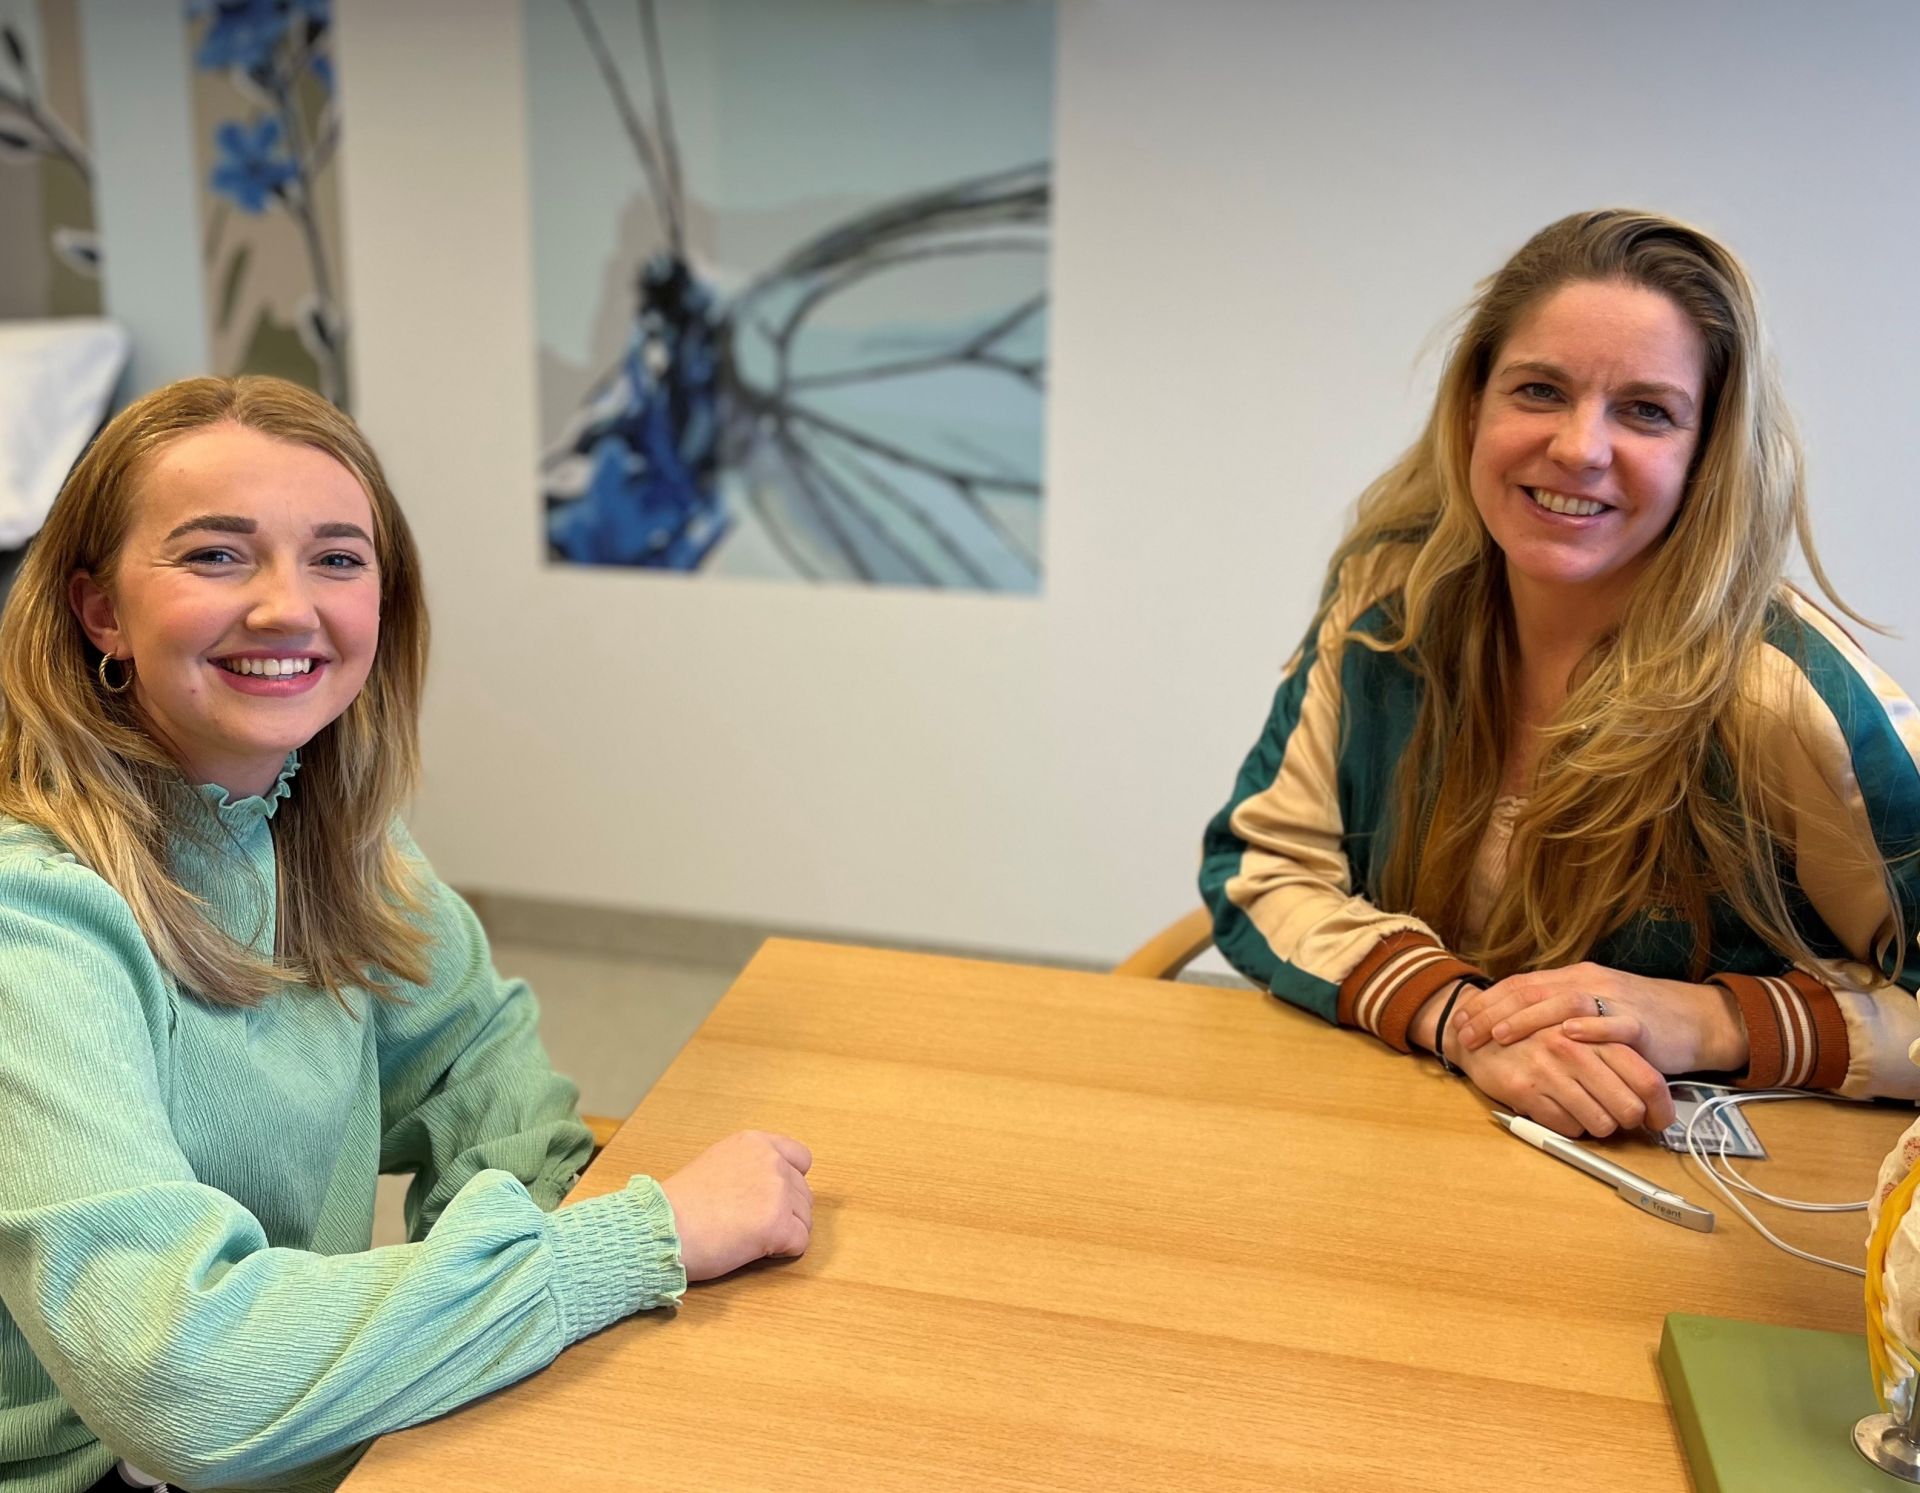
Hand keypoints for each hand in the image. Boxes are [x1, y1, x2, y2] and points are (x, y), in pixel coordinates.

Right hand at [659, 1130, 813, 1281]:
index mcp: (755, 1143)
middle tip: (751, 1225)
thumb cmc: (679, 1204)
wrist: (661, 1228)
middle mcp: (771, 1161)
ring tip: (748, 1237)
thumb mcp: (716, 1163)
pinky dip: (783, 1252)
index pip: (801, 1158)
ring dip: (784, 1232)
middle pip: (803, 1193)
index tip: (771, 1198)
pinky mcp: (778, 1224)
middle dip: (786, 1212)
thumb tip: (767, 1186)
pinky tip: (754, 1250)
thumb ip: (748, 1167)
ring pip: (804, 1219)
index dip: (790, 1182)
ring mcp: (777, 1191)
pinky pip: (800, 1243)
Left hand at [1452, 963, 1745, 1075]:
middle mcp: (1589, 982)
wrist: (1694, 1018)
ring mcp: (1615, 999)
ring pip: (1564, 1003)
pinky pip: (1612, 1023)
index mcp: (1573, 977)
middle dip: (1494, 1013)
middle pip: (1533, 992)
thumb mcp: (1591, 1007)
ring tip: (1500, 1035)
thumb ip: (1556, 1008)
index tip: (1459, 1021)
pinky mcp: (1641, 1023)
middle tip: (1466, 1034)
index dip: (1487, 1002)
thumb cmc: (1636, 1018)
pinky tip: (1565, 1037)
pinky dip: (1588, 1028)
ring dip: (1528, 1020)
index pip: (1520, 984)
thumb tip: (1510, 1019)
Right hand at [1455, 1023, 1674, 1137]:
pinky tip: (1558, 1107)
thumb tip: (1654, 1092)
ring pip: (1600, 1124)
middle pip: (1628, 1108)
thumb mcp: (1579, 1031)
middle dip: (1629, 1121)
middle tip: (1620, 1117)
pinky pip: (1567, 1128)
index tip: (1659, 1120)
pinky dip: (1569, 1126)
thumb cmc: (1535, 1033)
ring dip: (1598, 1125)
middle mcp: (1574, 1050)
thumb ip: (1614, 1052)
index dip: (1661, 1108)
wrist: (1476, 1030)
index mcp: (1594, 1033)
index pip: (1648, 1079)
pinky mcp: (1525, 1091)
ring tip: (1586, 1109)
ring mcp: (1549, 1071)